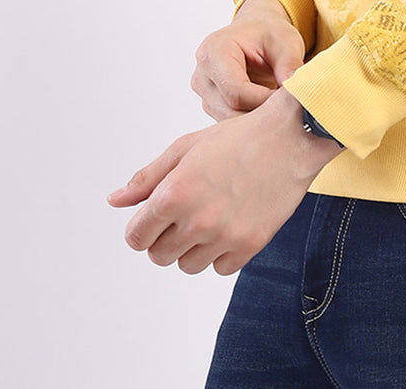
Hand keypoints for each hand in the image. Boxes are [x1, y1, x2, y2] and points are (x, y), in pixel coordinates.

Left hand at [107, 87, 341, 274]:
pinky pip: (219, 268)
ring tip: (211, 215)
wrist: (290, 137)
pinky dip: (221, 252)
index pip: (136, 238)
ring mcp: (224, 236)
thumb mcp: (186, 148)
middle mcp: (196, 220)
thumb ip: (147, 178)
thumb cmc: (237, 138)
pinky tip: (231, 223)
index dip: (141, 228)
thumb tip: (114, 201)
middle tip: (185, 212)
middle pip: (159, 256)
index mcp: (174, 194)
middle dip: (165, 237)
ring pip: (187, 265)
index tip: (155, 218)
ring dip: (192, 247)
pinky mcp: (250, 245)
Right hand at [191, 0, 305, 120]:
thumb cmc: (268, 34)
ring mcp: (204, 92)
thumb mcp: (286, 42)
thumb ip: (290, 65)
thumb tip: (295, 92)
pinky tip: (266, 107)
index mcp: (215, 51)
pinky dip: (250, 119)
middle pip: (230, 109)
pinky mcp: (210, 104)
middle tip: (286, 106)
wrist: (256, 32)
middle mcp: (203, 74)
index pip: (236, 91)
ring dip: (256, 118)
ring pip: (229, 119)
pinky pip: (229, 121)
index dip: (264, 100)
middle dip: (261, 112)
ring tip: (277, 104)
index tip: (286, 100)